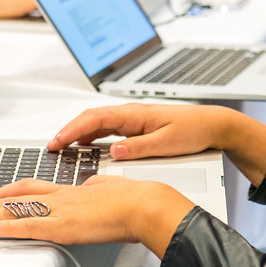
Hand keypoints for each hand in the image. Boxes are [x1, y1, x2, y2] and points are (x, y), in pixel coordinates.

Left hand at [0, 176, 194, 256]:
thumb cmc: (133, 200)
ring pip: (12, 210)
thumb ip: (93, 191)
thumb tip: (90, 191)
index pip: (30, 189)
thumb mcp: (107, 191)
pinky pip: (27, 227)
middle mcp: (59, 198)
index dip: (6, 191)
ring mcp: (58, 211)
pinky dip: (4, 228)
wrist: (143, 204)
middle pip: (13, 198)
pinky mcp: (63, 226)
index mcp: (70, 191)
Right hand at [50, 102, 265, 188]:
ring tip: (63, 148)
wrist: (213, 125)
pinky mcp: (138, 126)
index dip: (72, 130)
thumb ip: (138, 148)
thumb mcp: (166, 144)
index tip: (57, 142)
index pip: (94, 119)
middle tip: (52, 147)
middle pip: (91, 118)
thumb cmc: (193, 131)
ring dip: (79, 133)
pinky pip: (109, 128)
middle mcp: (131, 114)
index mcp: (134, 115)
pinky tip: (89, 146)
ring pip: (98, 122)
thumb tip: (113, 152)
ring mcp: (134, 119)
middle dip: (69, 131)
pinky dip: (93, 135)